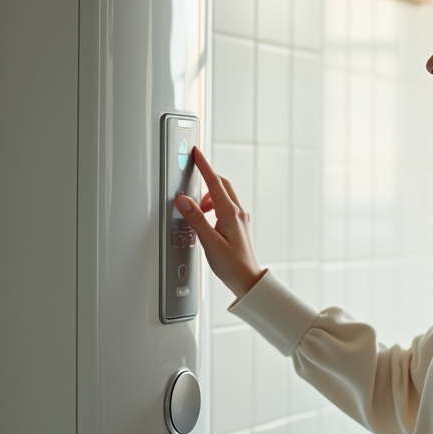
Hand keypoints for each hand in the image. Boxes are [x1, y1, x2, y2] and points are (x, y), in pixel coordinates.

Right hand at [175, 146, 265, 298]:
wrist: (248, 281)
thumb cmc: (232, 265)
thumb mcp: (209, 242)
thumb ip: (196, 220)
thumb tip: (184, 201)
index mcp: (231, 213)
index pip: (215, 182)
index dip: (204, 166)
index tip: (196, 152)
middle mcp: (238, 213)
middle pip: (221, 185)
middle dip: (206, 178)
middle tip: (192, 175)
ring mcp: (240, 219)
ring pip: (224, 196)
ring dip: (209, 196)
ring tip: (197, 210)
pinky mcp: (239, 226)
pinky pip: (226, 207)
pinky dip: (214, 207)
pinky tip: (207, 220)